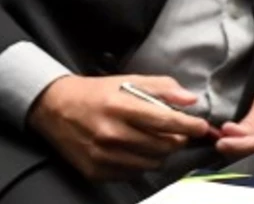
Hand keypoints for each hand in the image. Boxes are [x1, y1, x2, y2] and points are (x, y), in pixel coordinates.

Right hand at [26, 75, 211, 180]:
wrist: (53, 108)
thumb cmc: (93, 93)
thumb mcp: (127, 80)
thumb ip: (162, 88)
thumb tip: (190, 99)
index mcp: (120, 107)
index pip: (166, 122)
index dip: (190, 126)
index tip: (200, 127)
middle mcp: (111, 133)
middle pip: (164, 147)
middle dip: (175, 139)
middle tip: (172, 131)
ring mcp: (103, 156)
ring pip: (152, 164)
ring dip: (158, 153)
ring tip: (149, 140)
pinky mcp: (97, 171)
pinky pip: (133, 173)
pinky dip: (138, 163)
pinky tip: (130, 149)